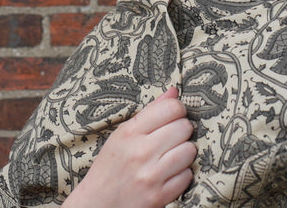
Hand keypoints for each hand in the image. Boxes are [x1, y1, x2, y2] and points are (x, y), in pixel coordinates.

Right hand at [63, 87, 195, 207]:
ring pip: (189, 150)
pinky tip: (169, 174)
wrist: (96, 205)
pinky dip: (182, 175)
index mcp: (131, 131)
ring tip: (171, 156)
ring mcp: (150, 175)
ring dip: (184, 153)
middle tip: (171, 138)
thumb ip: (151, 111)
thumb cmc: (111, 165)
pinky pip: (187, 176)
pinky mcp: (158, 196)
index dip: (178, 110)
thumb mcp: (123, 133)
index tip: (173, 117)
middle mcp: (141, 151)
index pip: (172, 107)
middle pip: (184, 127)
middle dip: (182, 131)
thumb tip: (174, 90)